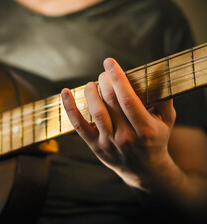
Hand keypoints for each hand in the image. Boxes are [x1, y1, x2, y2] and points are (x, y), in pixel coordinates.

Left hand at [61, 58, 175, 189]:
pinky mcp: (94, 146)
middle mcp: (126, 137)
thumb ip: (164, 98)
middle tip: (103, 73)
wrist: (144, 170)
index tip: (110, 63)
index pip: (128, 99)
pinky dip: (70, 108)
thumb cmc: (155, 140)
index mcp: (145, 129)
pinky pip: (78, 125)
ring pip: (95, 112)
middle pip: (110, 103)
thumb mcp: (167, 121)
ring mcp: (108, 143)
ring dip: (91, 93)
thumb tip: (158, 73)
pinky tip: (65, 93)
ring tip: (92, 84)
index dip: (117, 79)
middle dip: (105, 82)